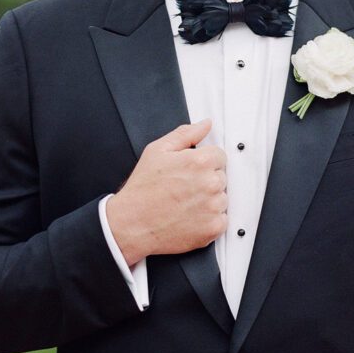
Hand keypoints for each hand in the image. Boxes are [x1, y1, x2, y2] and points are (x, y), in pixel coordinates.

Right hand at [106, 119, 226, 264]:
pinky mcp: (213, 228)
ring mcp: (213, 207)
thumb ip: (185, 134)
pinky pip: (222, 220)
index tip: (190, 171)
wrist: (131, 224)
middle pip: (222, 176)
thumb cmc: (142, 189)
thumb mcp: (157, 151)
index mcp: (200, 161)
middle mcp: (210, 183)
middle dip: (206, 180)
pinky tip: (190, 218)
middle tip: (184, 189)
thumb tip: (206, 124)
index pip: (219, 155)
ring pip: (222, 198)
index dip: (203, 162)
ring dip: (209, 201)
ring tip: (185, 204)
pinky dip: (210, 221)